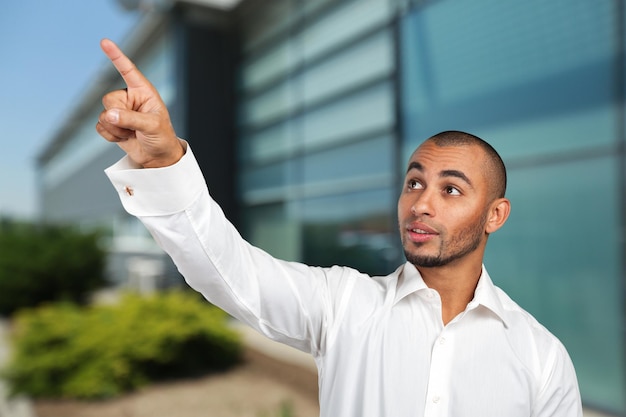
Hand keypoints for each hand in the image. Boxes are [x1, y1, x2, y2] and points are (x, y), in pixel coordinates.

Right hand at [96, 38, 183, 167]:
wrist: (158, 157)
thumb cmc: (162, 137)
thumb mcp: (152, 126)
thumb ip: (131, 119)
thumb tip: (109, 115)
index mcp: (143, 91)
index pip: (128, 70)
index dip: (116, 56)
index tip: (105, 42)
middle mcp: (129, 98)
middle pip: (109, 99)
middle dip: (120, 116)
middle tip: (135, 127)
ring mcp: (119, 111)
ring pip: (103, 115)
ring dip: (116, 129)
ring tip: (132, 133)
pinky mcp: (112, 124)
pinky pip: (100, 127)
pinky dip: (111, 136)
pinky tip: (124, 138)